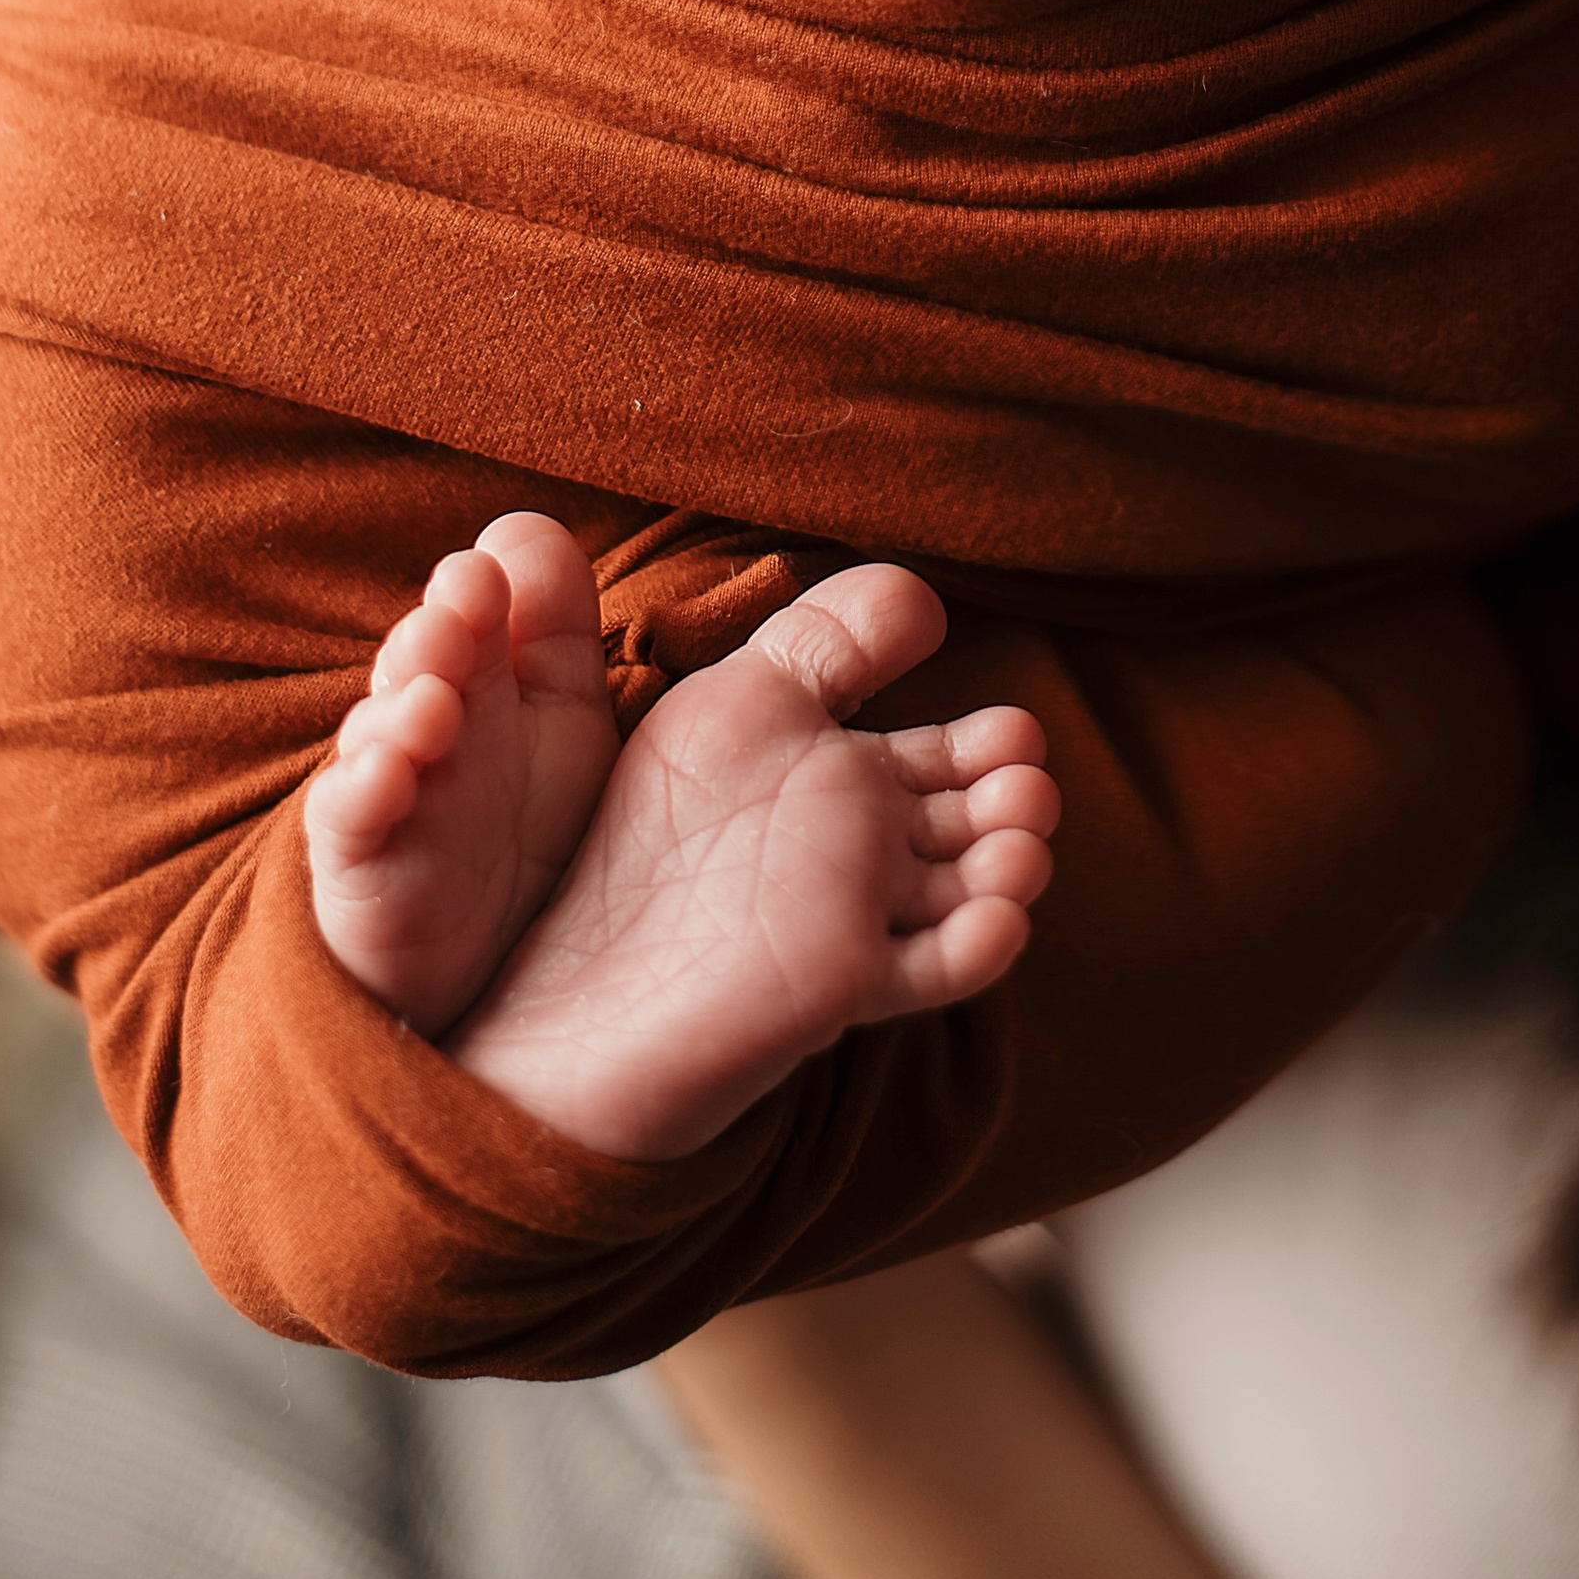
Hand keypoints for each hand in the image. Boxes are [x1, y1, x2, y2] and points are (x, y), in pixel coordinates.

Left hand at [443, 563, 1057, 1161]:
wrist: (555, 984)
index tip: (1000, 715)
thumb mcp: (738, 706)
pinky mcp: (841, 985)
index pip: (946, 752)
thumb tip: (925, 593)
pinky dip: (977, 947)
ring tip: (1022, 839)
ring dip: (1012, 862)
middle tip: (1023, 768)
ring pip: (971, 885)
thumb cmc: (637, 837)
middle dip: (1014, 792)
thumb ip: (824, 641)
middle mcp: (867, 844)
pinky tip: (999, 920)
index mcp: (845, 775)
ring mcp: (859, 914)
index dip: (983, 737)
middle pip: (974, 813)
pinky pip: (930, 970)